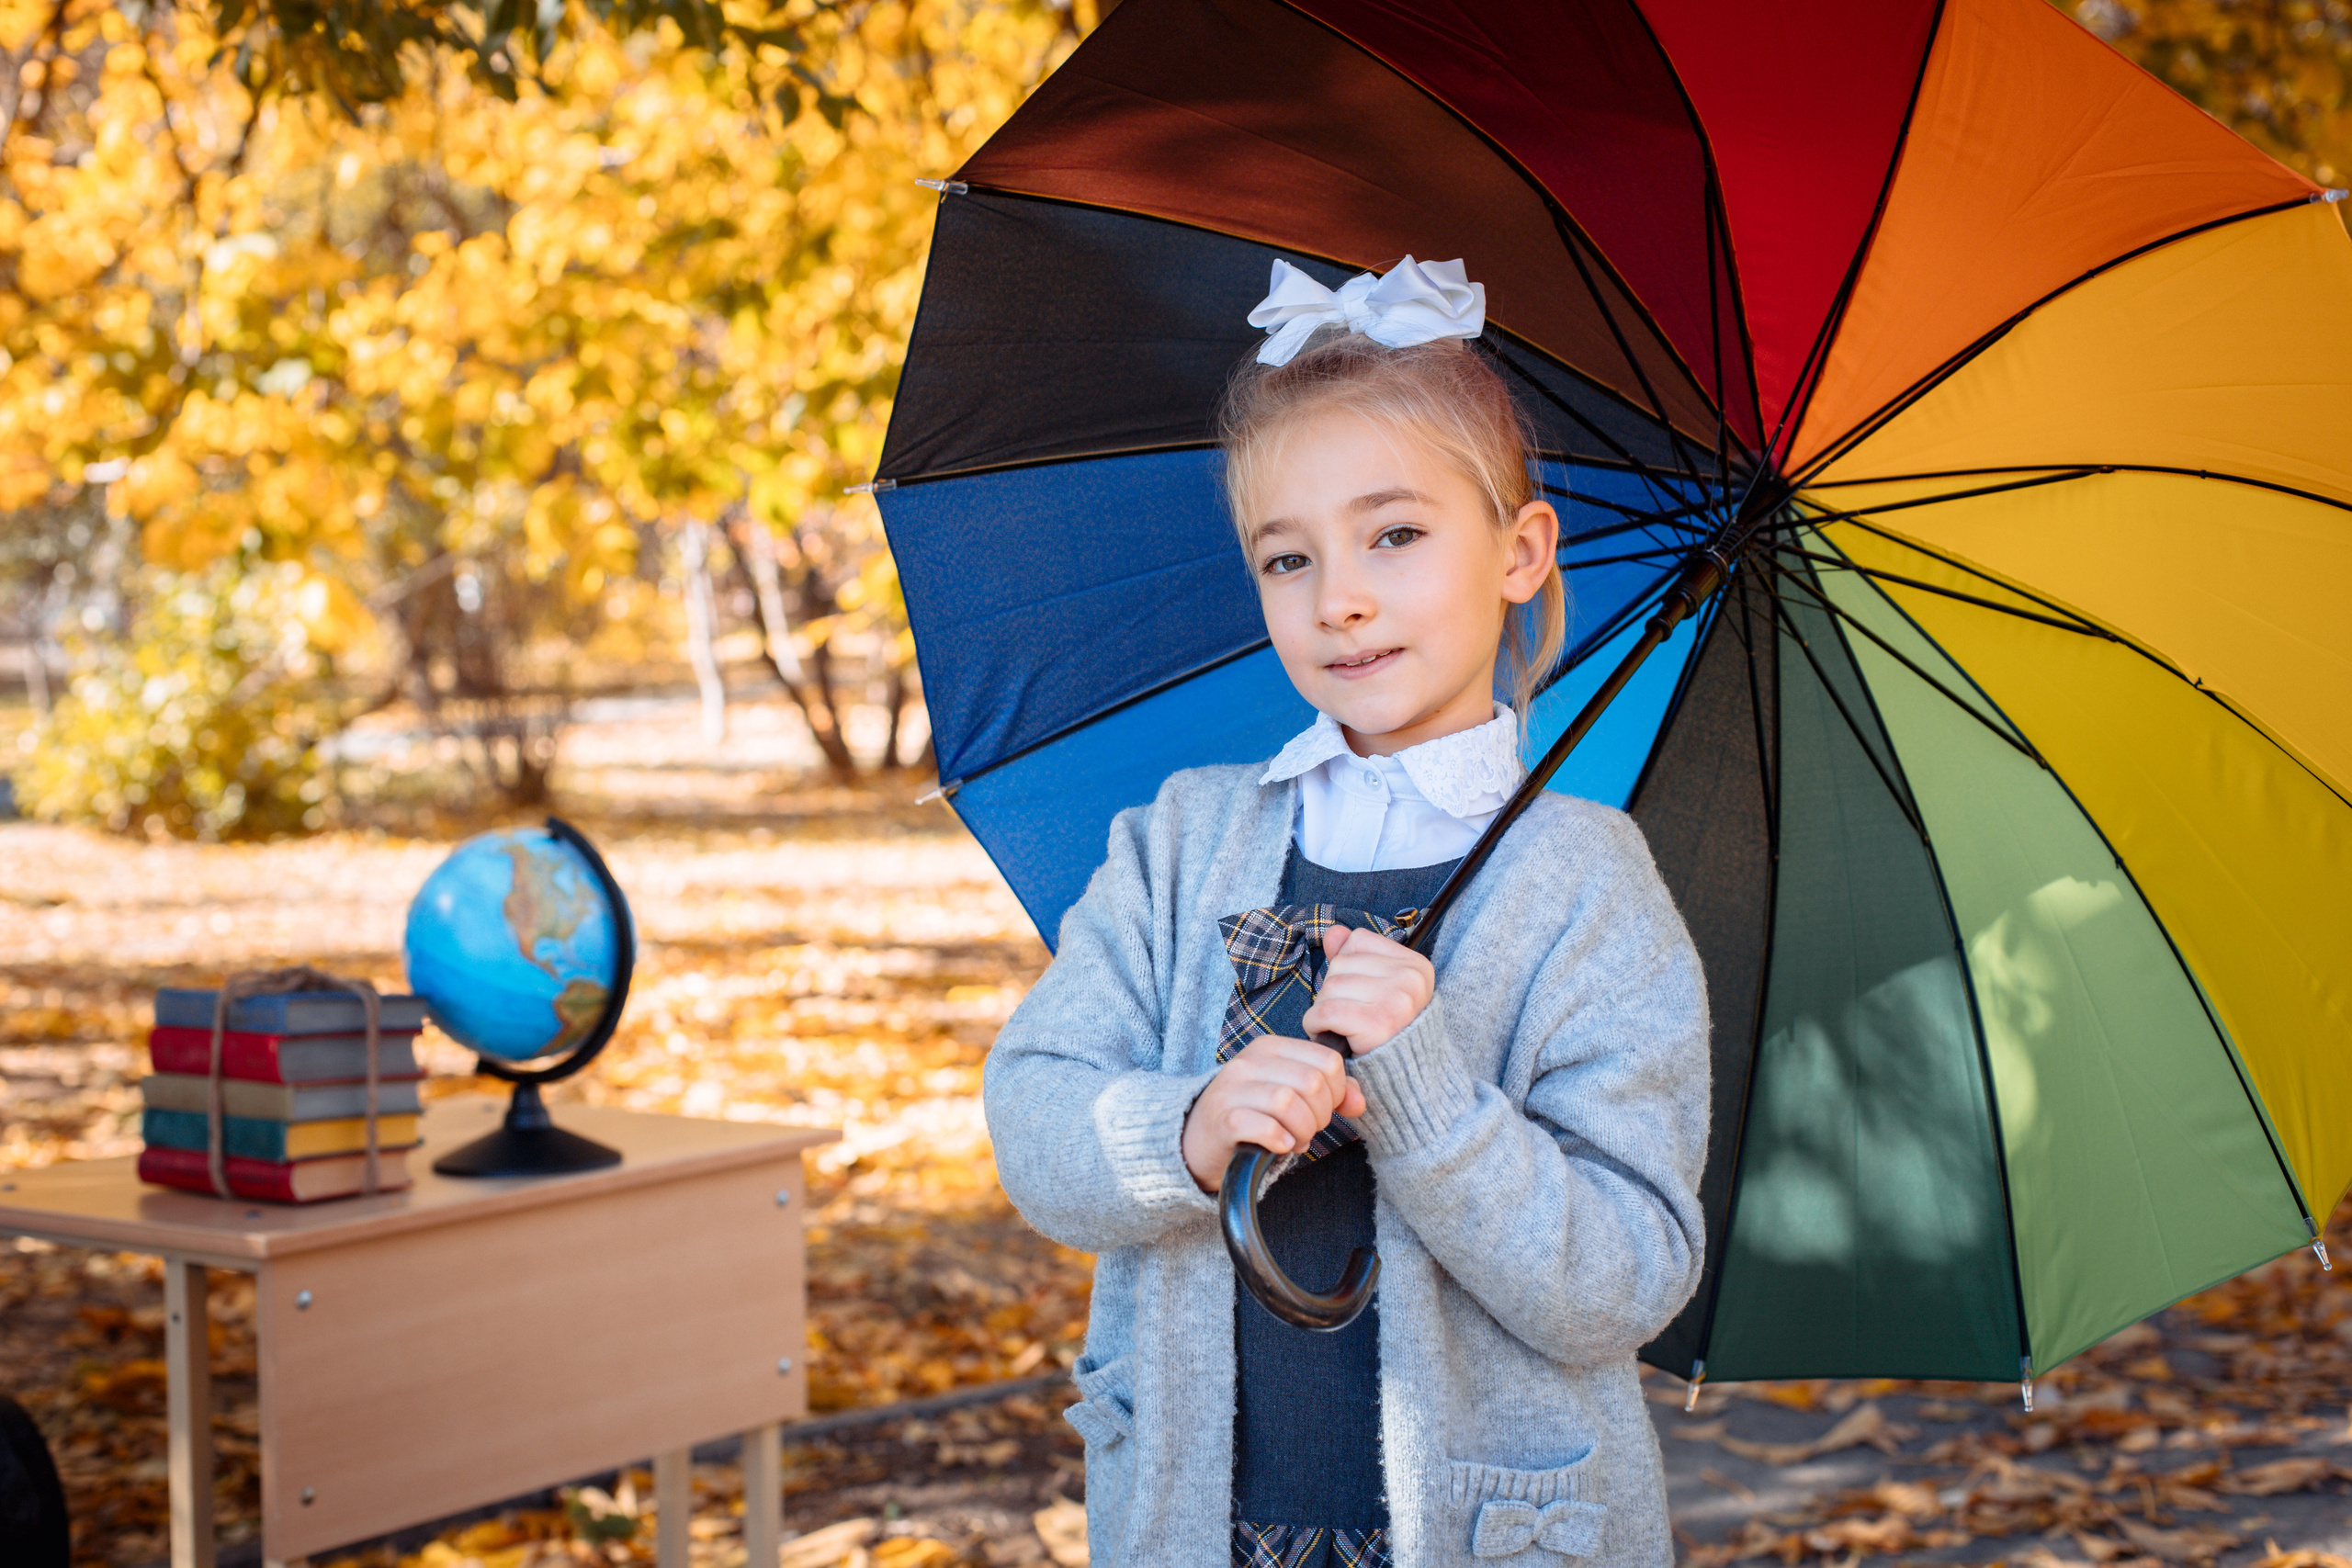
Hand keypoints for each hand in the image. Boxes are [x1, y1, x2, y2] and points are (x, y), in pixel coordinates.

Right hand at [1181, 1034, 1365, 1192]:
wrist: (1197, 1140)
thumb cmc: (1251, 1114)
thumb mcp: (1290, 1093)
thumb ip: (1329, 1092)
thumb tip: (1358, 1101)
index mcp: (1270, 1047)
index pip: (1327, 1061)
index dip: (1337, 1092)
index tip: (1322, 1109)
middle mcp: (1249, 1061)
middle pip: (1313, 1084)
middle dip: (1319, 1116)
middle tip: (1306, 1130)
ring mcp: (1232, 1089)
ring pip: (1290, 1103)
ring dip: (1301, 1131)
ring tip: (1293, 1139)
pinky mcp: (1223, 1119)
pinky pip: (1266, 1127)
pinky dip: (1280, 1141)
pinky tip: (1278, 1145)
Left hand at [1301, 924, 1432, 1056]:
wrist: (1404, 1077)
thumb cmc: (1386, 1031)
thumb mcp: (1377, 987)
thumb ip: (1355, 956)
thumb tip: (1333, 932)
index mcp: (1416, 965)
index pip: (1358, 941)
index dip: (1348, 967)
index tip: (1362, 993)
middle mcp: (1410, 980)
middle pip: (1341, 964)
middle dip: (1333, 991)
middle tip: (1349, 1015)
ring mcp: (1396, 1001)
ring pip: (1330, 987)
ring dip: (1323, 1009)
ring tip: (1342, 1026)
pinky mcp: (1377, 1025)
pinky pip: (1325, 1011)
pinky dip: (1316, 1024)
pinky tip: (1330, 1033)